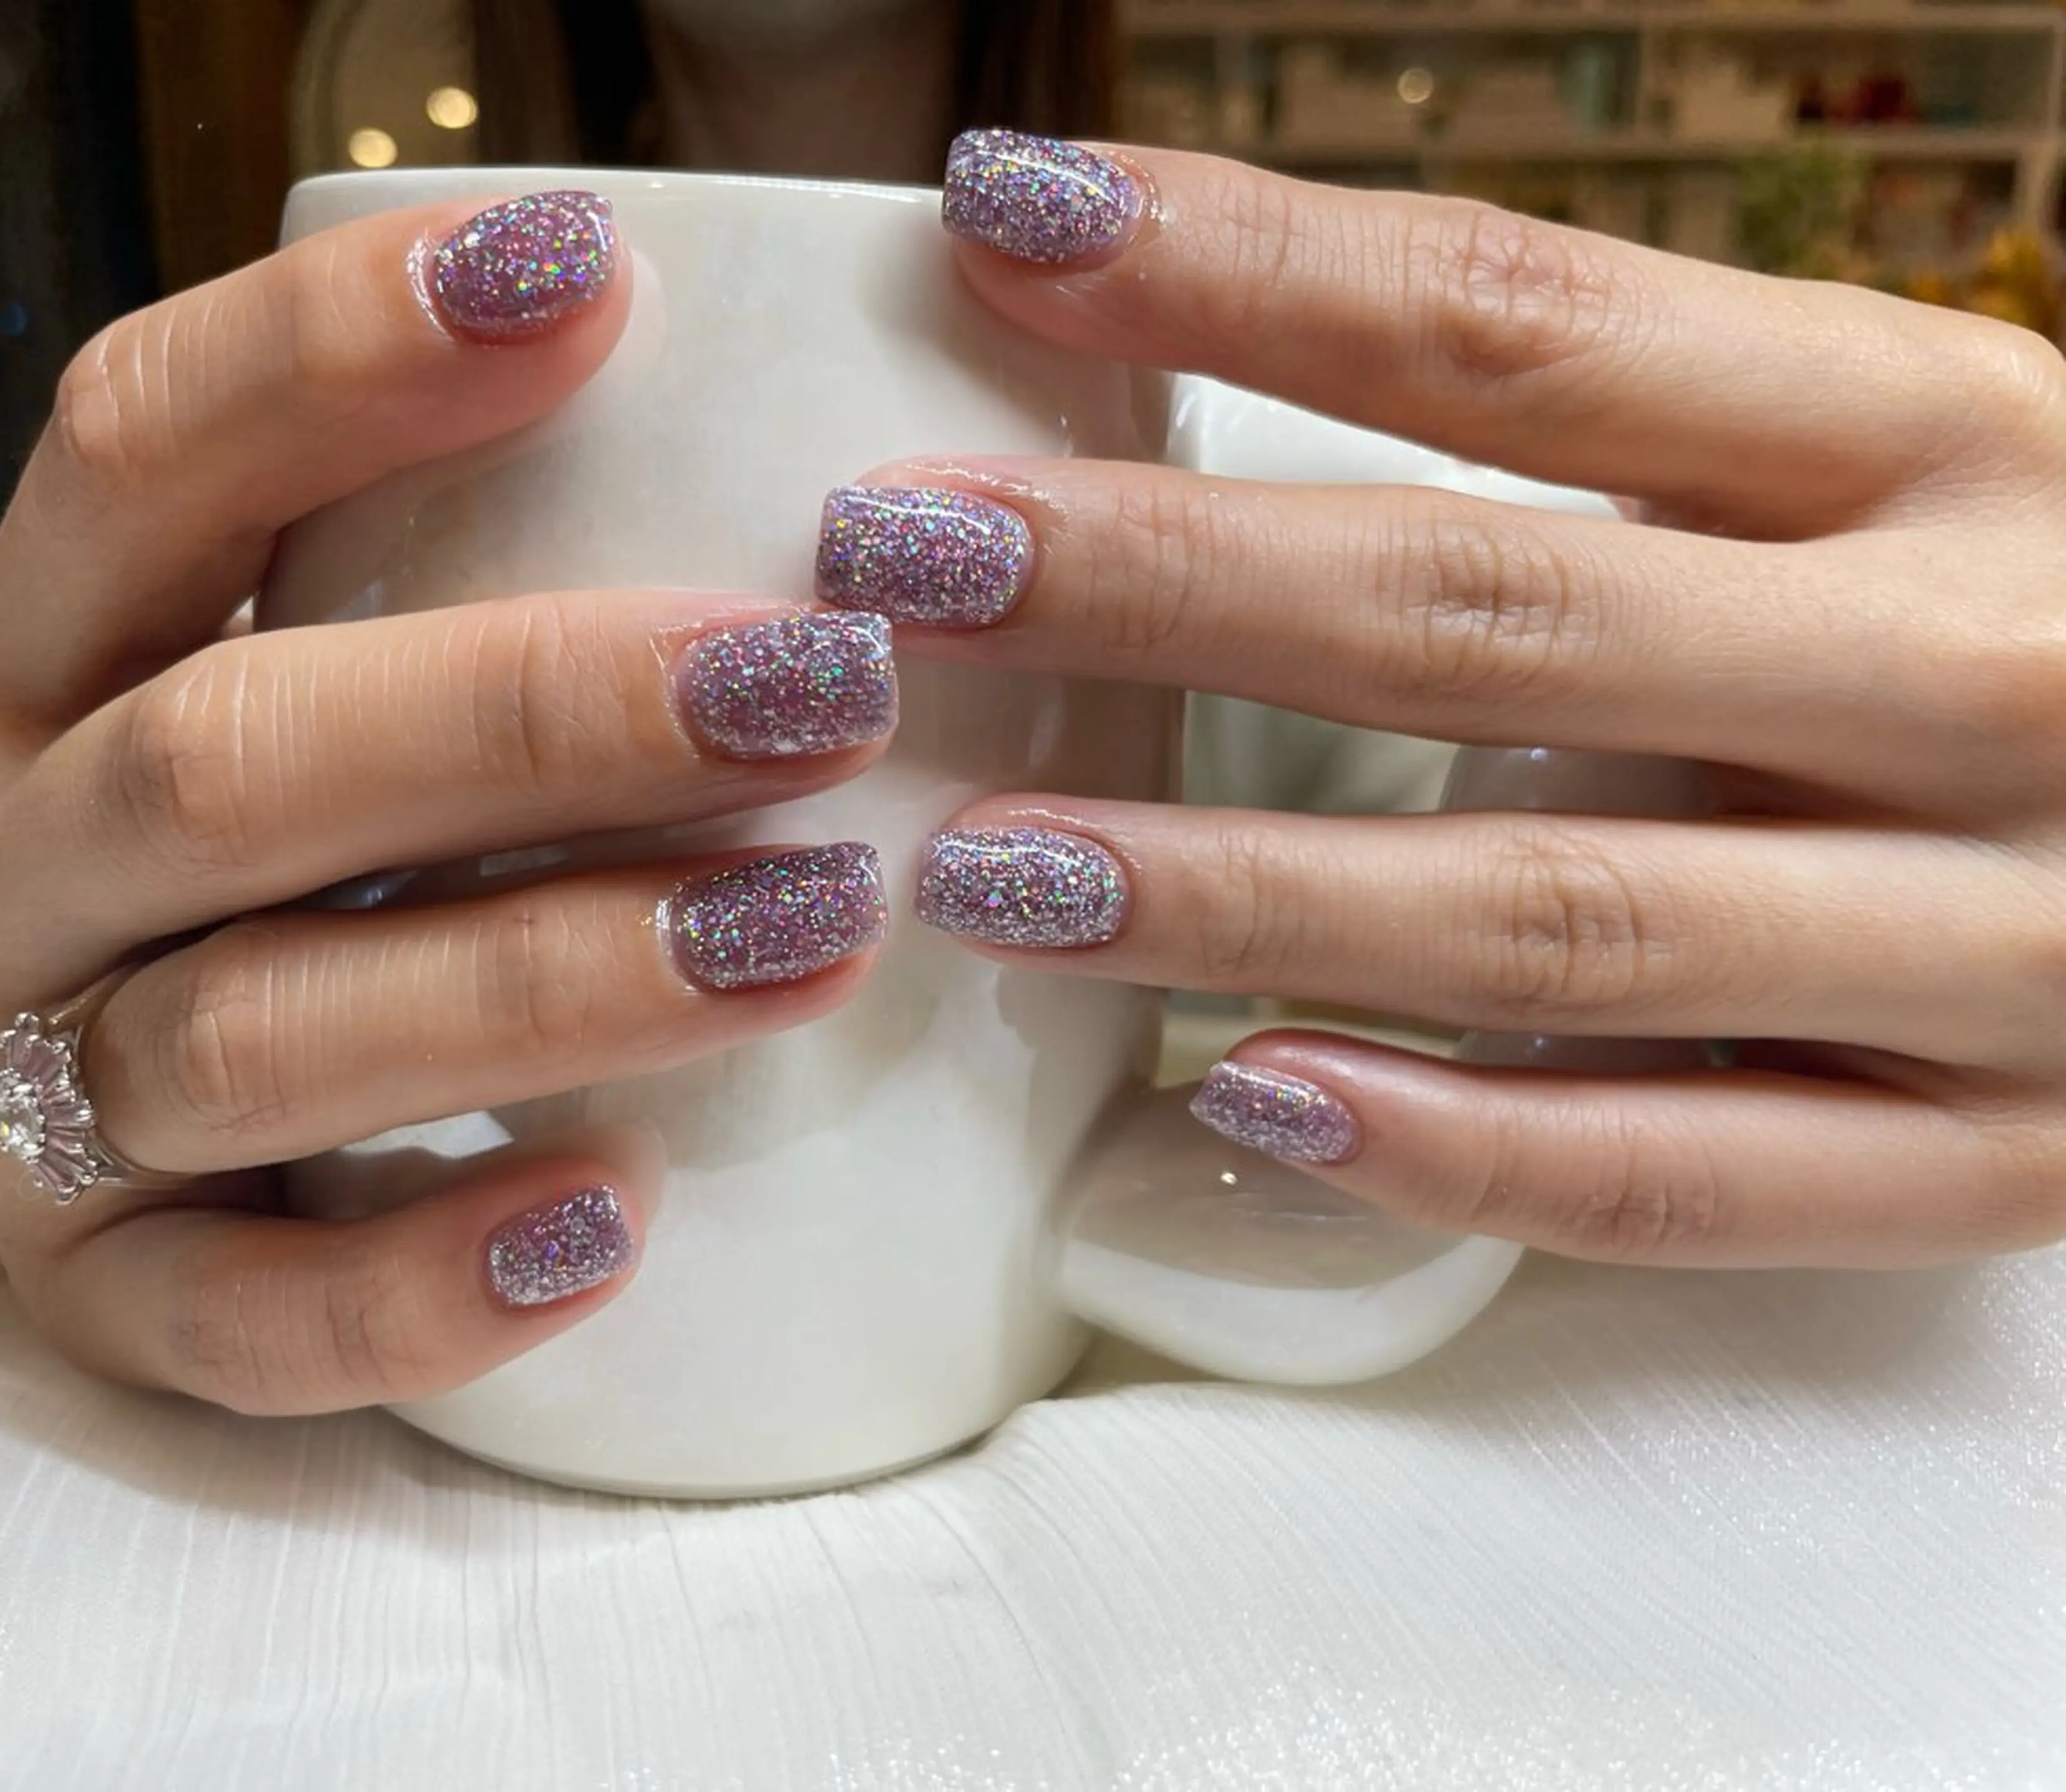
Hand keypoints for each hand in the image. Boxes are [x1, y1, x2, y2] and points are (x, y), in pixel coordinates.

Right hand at [0, 191, 895, 1411]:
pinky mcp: (98, 1293)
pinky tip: (615, 1222)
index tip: (597, 281)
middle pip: (222, 764)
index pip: (137, 452)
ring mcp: (20, 1090)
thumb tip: (775, 425)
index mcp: (33, 644)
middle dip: (529, 716)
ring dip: (542, 980)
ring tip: (810, 933)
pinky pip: (242, 1320)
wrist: (143, 1123)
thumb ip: (460, 551)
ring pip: (254, 1031)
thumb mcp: (321, 649)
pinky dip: (426, 1283)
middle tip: (820, 684)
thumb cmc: (303, 835)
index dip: (340, 355)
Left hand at [844, 132, 2065, 1268]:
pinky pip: (1682, 1175)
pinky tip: (1247, 1102)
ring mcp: (1995, 933)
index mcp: (1940, 435)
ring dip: (1240, 895)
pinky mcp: (1994, 1153)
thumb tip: (1220, 402)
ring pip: (1551, 917)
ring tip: (989, 870)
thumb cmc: (2052, 614)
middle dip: (1168, 587)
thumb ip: (1625, 452)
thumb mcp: (1894, 468)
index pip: (1528, 327)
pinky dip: (1455, 1151)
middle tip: (909, 568)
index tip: (1012, 226)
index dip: (1247, 268)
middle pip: (1490, 615)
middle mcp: (1970, 666)